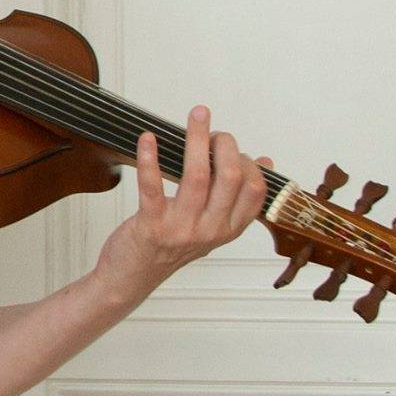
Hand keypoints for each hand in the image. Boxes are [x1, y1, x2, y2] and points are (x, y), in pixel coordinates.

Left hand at [92, 106, 271, 302]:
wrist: (131, 279)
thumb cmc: (170, 248)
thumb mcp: (210, 228)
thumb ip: (234, 199)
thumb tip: (263, 162)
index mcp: (228, 230)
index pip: (255, 190)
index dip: (248, 162)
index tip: (232, 148)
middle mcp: (210, 231)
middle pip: (231, 176)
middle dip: (225, 143)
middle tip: (213, 130)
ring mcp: (181, 229)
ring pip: (197, 175)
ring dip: (197, 139)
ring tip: (197, 116)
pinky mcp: (151, 226)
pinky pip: (152, 187)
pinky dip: (150, 158)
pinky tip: (148, 139)